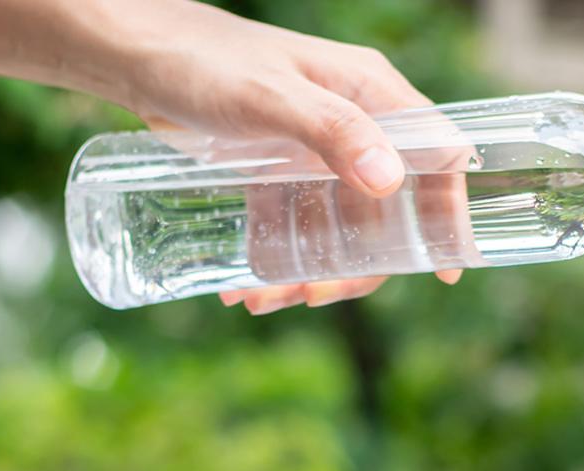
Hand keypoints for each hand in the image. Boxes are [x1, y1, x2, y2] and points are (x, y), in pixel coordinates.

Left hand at [111, 3, 466, 312]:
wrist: (135, 57)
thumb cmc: (204, 63)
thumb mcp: (270, 98)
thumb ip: (332, 131)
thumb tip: (389, 179)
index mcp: (373, 94)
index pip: (436, 157)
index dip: (447, 213)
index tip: (447, 267)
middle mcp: (355, 124)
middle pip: (387, 210)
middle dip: (358, 265)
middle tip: (315, 296)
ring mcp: (318, 151)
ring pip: (339, 227)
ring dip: (311, 273)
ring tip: (261, 299)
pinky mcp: (280, 171)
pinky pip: (295, 225)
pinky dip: (277, 260)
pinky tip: (244, 284)